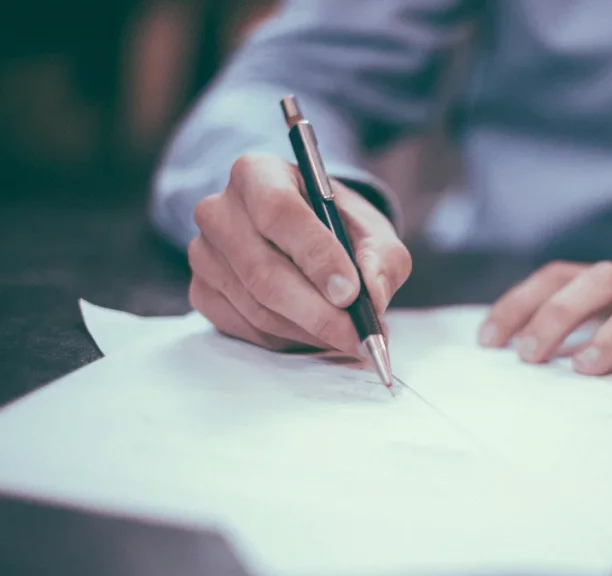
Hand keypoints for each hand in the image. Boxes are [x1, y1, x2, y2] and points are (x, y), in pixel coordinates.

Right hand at [187, 154, 410, 353]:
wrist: (307, 236)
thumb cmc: (338, 227)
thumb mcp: (372, 231)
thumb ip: (381, 259)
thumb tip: (373, 297)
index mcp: (258, 174)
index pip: (279, 212)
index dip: (316, 256)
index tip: (350, 293)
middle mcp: (219, 210)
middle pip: (264, 271)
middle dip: (318, 312)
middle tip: (358, 335)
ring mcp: (204, 253)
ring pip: (257, 307)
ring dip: (309, 330)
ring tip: (348, 337)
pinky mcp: (202, 291)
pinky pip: (246, 328)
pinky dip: (288, 339)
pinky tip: (315, 334)